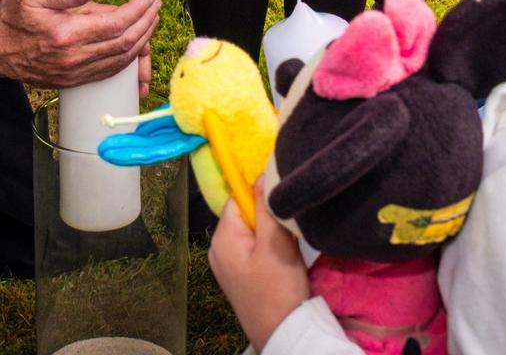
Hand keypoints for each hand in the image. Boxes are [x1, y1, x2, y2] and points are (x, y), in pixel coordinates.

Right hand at [0, 0, 160, 90]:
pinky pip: (108, 72)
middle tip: (155, 7)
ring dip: (141, 41)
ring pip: (120, 60)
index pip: (116, 23)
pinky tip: (135, 47)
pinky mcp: (73, 81)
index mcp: (66, 33)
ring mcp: (74, 72)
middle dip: (146, 24)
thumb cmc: (12, 19)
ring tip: (151, 22)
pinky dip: (127, 60)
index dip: (139, 11)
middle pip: (124, 43)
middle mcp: (73, 57)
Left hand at [209, 179, 310, 350]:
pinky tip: (282, 256)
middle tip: (288, 223)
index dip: (259, 193)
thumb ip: (265, 207)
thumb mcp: (275, 243)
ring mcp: (227, 264)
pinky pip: (252, 248)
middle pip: (243, 214)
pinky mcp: (240, 276)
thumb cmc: (278, 288)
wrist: (282, 332)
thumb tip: (259, 173)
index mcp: (221, 238)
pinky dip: (268, 246)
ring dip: (270, 231)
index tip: (281, 196)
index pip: (237, 198)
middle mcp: (218, 249)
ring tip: (287, 240)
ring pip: (250, 231)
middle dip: (266, 214)